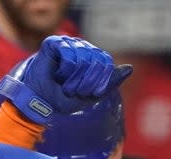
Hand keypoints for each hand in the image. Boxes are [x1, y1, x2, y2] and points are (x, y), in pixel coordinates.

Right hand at [0, 35, 132, 123]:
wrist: (39, 103)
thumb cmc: (63, 99)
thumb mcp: (90, 95)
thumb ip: (109, 82)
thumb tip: (130, 68)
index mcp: (91, 58)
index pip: (105, 62)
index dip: (101, 79)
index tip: (91, 93)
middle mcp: (81, 48)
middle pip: (97, 59)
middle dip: (88, 81)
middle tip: (76, 92)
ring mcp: (68, 44)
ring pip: (83, 57)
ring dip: (75, 79)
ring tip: (67, 87)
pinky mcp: (54, 43)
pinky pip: (69, 54)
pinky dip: (66, 71)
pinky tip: (59, 76)